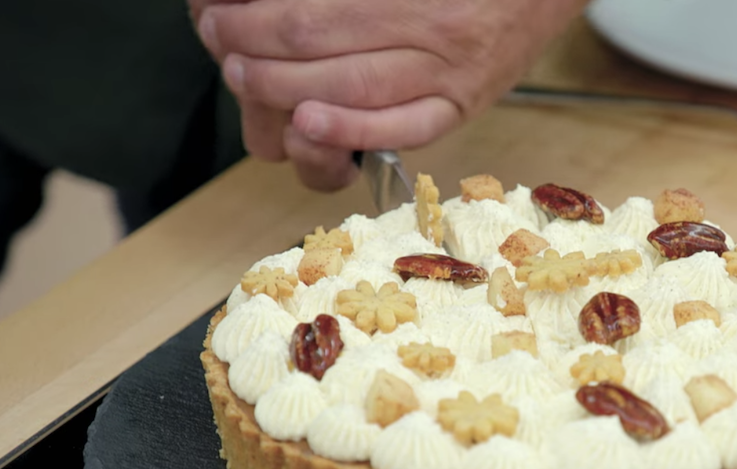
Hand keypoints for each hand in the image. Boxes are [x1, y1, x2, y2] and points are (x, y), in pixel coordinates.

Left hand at [195, 0, 586, 190]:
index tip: (220, 14)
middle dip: (257, 54)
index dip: (256, 22)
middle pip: (323, 57)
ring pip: (353, 96)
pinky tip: (310, 126)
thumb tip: (292, 8)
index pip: (314, 17)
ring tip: (246, 78)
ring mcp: (451, 81)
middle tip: (223, 43)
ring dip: (286, 92)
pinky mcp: (462, 108)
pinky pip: (403, 131)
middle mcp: (437, 40)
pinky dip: (352, 133)